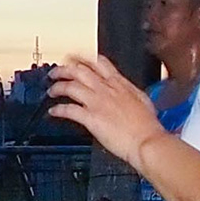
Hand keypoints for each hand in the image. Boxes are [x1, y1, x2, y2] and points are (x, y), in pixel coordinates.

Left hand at [44, 51, 160, 165]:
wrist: (147, 141)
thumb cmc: (148, 126)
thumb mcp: (142, 99)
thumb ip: (129, 92)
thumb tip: (126, 90)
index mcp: (119, 84)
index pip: (99, 63)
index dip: (84, 60)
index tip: (76, 60)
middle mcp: (106, 90)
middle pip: (80, 71)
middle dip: (64, 69)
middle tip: (56, 72)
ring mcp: (97, 103)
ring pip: (71, 86)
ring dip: (58, 87)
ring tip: (52, 90)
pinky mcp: (91, 118)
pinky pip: (69, 110)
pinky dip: (58, 110)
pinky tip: (53, 112)